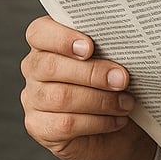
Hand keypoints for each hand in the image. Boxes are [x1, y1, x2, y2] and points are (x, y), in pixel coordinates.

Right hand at [20, 16, 155, 159]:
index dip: (62, 38)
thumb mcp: (115, 58)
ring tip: (126, 103)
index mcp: (49, 42)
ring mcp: (33, 99)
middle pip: (50, 66)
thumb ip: (111, 47)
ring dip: (100, 100)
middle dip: (92, 72)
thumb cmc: (116, 82)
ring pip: (60, 97)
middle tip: (122, 79)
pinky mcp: (39, 127)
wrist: (118, 125)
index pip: (39, 32)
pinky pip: (65, 124)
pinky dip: (97, 122)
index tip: (90, 47)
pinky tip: (116, 120)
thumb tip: (127, 45)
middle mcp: (35, 68)